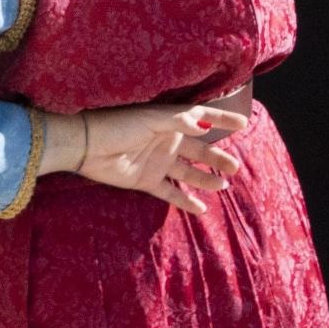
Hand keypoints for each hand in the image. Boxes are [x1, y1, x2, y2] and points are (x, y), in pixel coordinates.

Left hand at [55, 93, 247, 214]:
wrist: (84, 146)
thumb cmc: (114, 125)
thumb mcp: (147, 119)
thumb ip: (176, 120)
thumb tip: (202, 125)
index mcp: (168, 122)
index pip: (200, 118)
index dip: (221, 119)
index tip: (243, 124)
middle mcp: (165, 141)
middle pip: (198, 150)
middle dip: (217, 158)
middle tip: (234, 166)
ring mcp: (157, 162)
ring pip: (188, 172)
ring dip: (205, 179)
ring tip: (223, 185)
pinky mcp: (146, 180)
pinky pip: (170, 192)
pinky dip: (185, 200)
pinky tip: (202, 208)